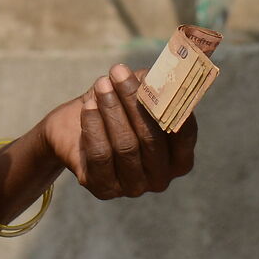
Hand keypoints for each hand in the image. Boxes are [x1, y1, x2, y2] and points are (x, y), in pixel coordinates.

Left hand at [40, 64, 197, 199]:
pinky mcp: (104, 188)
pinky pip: (100, 156)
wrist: (74, 131)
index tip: (154, 75)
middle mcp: (161, 178)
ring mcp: (133, 187)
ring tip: (101, 84)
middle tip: (118, 72)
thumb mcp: (140, 93)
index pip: (183, 134)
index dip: (170, 104)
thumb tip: (167, 71)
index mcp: (180, 159)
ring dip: (112, 110)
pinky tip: (88, 106)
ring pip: (125, 146)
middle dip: (133, 101)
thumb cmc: (118, 110)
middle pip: (151, 138)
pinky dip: (94, 127)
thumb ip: (157, 85)